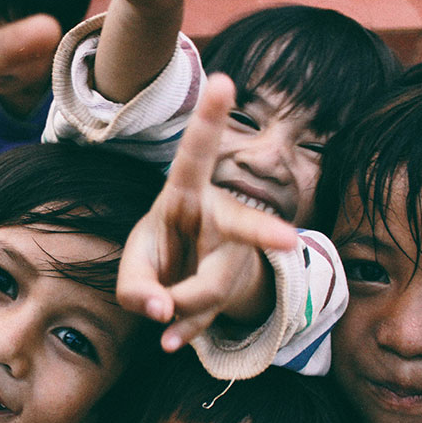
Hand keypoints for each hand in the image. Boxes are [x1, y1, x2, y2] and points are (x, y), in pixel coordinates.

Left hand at [116, 74, 296, 350]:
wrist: (184, 280)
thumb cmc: (159, 253)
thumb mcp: (134, 264)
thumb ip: (134, 288)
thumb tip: (162, 314)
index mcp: (185, 193)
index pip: (196, 155)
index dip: (210, 119)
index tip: (223, 81)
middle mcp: (220, 218)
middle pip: (242, 226)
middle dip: (264, 232)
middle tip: (287, 241)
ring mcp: (234, 255)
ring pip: (213, 287)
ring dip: (178, 307)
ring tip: (158, 313)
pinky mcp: (235, 288)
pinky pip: (210, 315)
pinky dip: (185, 330)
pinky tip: (171, 341)